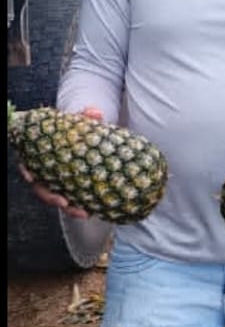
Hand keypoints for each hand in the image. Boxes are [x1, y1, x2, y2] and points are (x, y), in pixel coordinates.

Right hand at [18, 105, 104, 219]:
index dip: (27, 172)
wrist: (79, 137)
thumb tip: (96, 113)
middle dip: (52, 198)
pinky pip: (72, 200)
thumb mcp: (75, 122)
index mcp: (39, 157)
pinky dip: (80, 206)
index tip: (30, 176)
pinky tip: (92, 211)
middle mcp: (44, 173)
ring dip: (70, 208)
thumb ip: (83, 116)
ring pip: (58, 198)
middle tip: (65, 203)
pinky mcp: (69, 188)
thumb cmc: (71, 129)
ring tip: (84, 213)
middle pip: (42, 189)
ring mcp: (56, 182)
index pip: (27, 166)